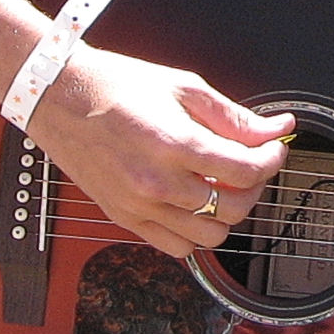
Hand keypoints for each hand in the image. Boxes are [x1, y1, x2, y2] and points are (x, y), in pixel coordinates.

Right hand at [28, 46, 294, 256]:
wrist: (59, 97)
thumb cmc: (114, 86)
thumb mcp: (183, 88)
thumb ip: (233, 116)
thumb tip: (275, 128)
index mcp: (174, 145)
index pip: (246, 170)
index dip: (271, 159)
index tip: (273, 147)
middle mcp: (157, 183)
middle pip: (235, 207)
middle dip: (256, 185)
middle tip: (253, 163)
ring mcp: (139, 207)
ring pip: (211, 236)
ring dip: (228, 213)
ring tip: (223, 184)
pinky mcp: (124, 219)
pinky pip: (177, 248)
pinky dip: (196, 232)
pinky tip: (195, 204)